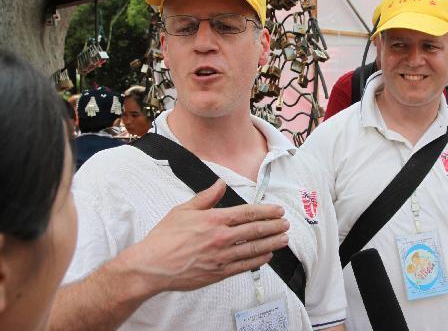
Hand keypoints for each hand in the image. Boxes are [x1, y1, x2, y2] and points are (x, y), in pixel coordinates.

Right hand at [118, 180, 289, 294]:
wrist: (152, 266)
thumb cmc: (164, 237)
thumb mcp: (183, 210)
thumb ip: (206, 197)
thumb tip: (220, 184)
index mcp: (214, 219)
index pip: (247, 213)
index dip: (266, 211)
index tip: (278, 211)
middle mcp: (221, 237)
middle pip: (255, 230)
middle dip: (274, 226)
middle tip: (286, 224)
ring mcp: (221, 257)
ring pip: (253, 249)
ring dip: (272, 243)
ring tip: (284, 239)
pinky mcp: (218, 272)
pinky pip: (244, 266)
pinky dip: (258, 260)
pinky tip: (267, 256)